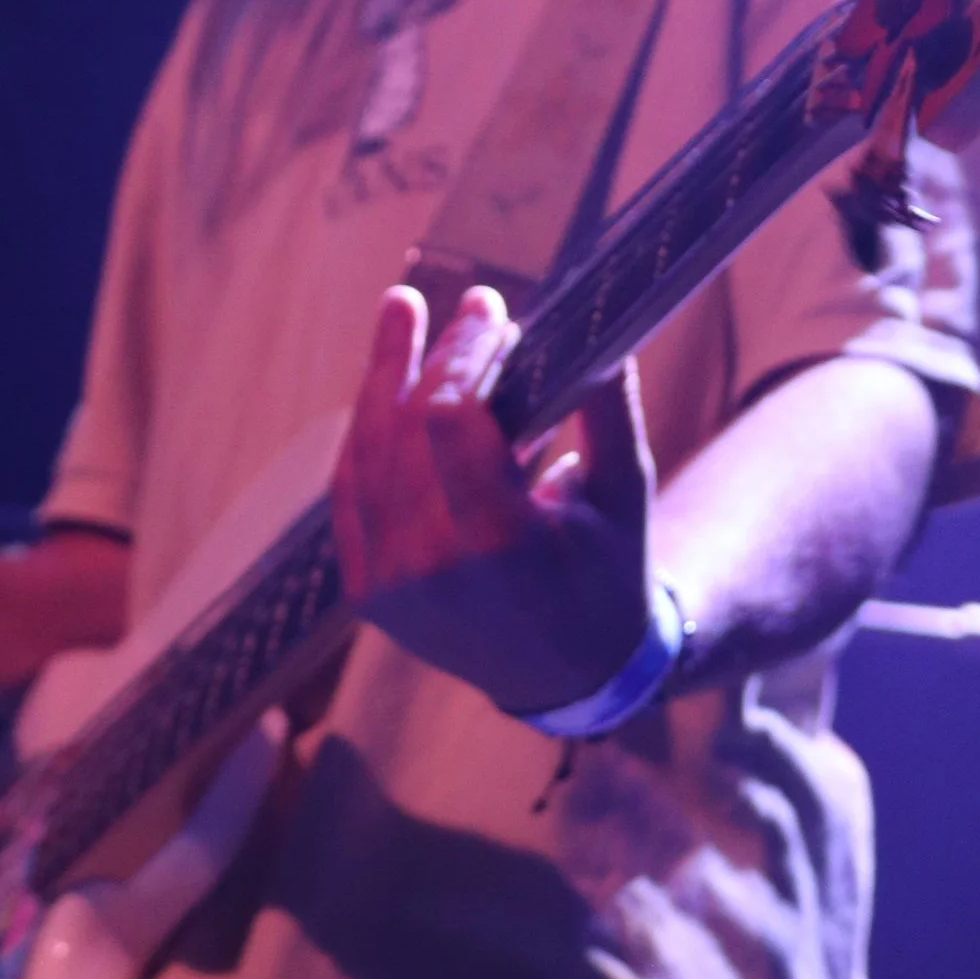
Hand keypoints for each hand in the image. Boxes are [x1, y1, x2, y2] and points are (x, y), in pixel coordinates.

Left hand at [330, 284, 659, 718]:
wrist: (569, 675)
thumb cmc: (608, 573)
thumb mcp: (627, 494)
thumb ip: (608, 409)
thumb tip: (598, 321)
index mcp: (501, 546)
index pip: (452, 420)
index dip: (464, 353)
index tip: (491, 307)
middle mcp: (432, 570)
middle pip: (403, 429)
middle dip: (428, 354)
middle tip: (460, 303)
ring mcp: (389, 587)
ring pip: (365, 455)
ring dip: (381, 377)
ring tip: (402, 313)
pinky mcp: (366, 593)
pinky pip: (352, 493)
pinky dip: (365, 434)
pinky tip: (382, 384)